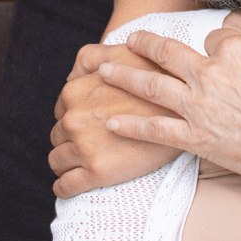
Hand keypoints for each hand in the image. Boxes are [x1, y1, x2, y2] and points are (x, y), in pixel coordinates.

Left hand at [49, 42, 178, 197]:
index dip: (73, 116)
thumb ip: (91, 56)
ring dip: (66, 163)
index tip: (87, 123)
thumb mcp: (121, 54)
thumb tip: (72, 75)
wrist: (183, 112)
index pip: (59, 111)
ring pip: (56, 161)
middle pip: (57, 136)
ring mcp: (83, 146)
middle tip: (90, 142)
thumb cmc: (154, 78)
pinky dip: (64, 187)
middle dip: (69, 140)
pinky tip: (72, 184)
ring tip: (82, 163)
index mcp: (75, 91)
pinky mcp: (94, 173)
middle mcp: (74, 118)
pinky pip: (64, 186)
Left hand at [101, 17, 240, 187]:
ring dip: (125, 77)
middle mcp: (210, 74)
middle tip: (129, 40)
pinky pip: (156, 129)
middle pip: (168, 53)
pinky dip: (132, 125)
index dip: (221, 45)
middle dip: (145, 44)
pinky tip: (113, 121)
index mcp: (235, 51)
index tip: (227, 54)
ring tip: (105, 71)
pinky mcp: (195, 138)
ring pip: (152, 86)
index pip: (216, 38)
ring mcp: (199, 108)